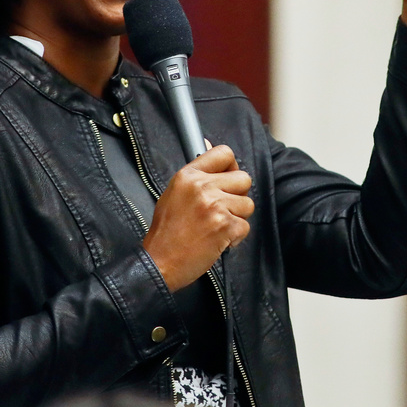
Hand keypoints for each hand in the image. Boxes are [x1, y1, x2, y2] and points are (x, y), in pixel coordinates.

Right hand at [141, 145, 253, 290]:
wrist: (159, 262)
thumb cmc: (166, 231)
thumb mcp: (173, 193)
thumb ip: (196, 173)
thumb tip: (207, 144)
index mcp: (188, 176)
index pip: (224, 153)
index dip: (231, 167)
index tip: (227, 179)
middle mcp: (202, 187)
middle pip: (243, 178)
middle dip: (237, 195)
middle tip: (222, 209)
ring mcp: (215, 206)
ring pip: (248, 204)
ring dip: (237, 217)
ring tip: (217, 226)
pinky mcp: (225, 227)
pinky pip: (245, 226)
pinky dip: (235, 237)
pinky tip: (218, 240)